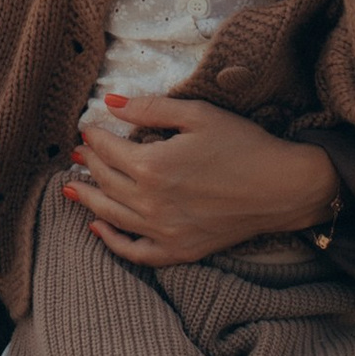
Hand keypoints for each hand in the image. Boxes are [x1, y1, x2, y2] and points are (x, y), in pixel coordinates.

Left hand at [61, 97, 337, 269]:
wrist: (282, 187)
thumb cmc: (243, 144)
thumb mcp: (197, 114)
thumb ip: (150, 108)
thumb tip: (110, 103)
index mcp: (152, 166)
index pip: (107, 150)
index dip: (94, 137)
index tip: (87, 129)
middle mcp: (151, 203)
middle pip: (105, 182)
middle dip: (89, 165)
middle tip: (80, 154)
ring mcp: (164, 231)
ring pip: (111, 216)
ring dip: (88, 201)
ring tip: (72, 190)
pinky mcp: (180, 250)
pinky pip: (135, 252)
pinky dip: (113, 241)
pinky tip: (100, 229)